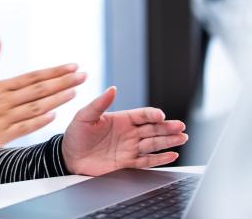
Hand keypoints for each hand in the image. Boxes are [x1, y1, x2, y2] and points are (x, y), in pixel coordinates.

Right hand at [0, 39, 86, 152]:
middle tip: (83, 75)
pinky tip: (54, 115)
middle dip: (63, 82)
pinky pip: (24, 127)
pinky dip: (39, 122)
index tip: (72, 66)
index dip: (54, 71)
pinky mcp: (1, 136)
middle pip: (39, 90)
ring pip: (36, 107)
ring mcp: (4, 119)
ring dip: (56, 99)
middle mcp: (4, 101)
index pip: (33, 76)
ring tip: (74, 92)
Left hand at [62, 86, 187, 175]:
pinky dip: (160, 159)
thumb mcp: (85, 116)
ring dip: (168, 141)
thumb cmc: (75, 134)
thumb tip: (112, 88)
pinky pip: (147, 161)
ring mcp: (129, 148)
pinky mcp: (127, 163)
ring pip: (153, 144)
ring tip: (182, 138)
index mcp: (121, 119)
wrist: (69, 157)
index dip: (152, 114)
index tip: (161, 115)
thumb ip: (99, 103)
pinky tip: (172, 155)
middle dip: (167, 128)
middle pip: (153, 129)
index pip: (142, 115)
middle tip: (180, 127)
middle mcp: (128, 133)